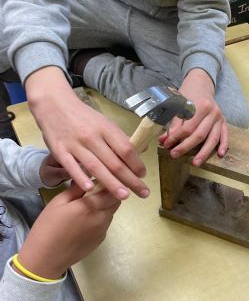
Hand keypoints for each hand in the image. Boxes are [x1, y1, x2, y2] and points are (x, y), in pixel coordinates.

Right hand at [16, 183, 120, 278]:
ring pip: (111, 213)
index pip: (113, 191)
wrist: (46, 258)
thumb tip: (90, 180)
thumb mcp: (58, 202)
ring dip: (105, 207)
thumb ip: (77, 189)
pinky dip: (101, 219)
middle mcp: (102, 218)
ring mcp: (103, 230)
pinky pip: (105, 224)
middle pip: (116, 202)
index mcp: (91, 206)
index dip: (111, 184)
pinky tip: (85, 222)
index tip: (103, 180)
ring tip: (89, 207)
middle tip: (96, 191)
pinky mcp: (101, 239)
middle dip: (110, 195)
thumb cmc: (48, 227)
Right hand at [25, 66, 148, 199]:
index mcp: (107, 129)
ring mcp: (75, 145)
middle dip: (130, 180)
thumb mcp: (105, 123)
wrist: (54, 104)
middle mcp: (93, 137)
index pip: (126, 149)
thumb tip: (142, 150)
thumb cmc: (84, 117)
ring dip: (111, 184)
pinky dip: (80, 177)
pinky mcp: (60, 151)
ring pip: (96, 167)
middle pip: (115, 162)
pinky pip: (71, 166)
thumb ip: (120, 138)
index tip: (143, 175)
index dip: (136, 164)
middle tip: (143, 193)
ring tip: (124, 196)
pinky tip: (90, 189)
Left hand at [159, 69, 227, 165]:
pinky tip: (220, 155)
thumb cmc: (188, 95)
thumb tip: (165, 140)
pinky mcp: (224, 123)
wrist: (202, 85)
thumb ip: (174, 123)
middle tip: (174, 155)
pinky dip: (224, 145)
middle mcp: (213, 113)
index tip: (166, 144)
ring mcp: (220, 118)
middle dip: (186, 147)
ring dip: (204, 153)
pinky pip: (225, 136)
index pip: (187, 127)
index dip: (176, 138)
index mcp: (201, 106)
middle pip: (199, 135)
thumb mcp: (178, 104)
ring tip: (195, 163)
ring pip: (213, 139)